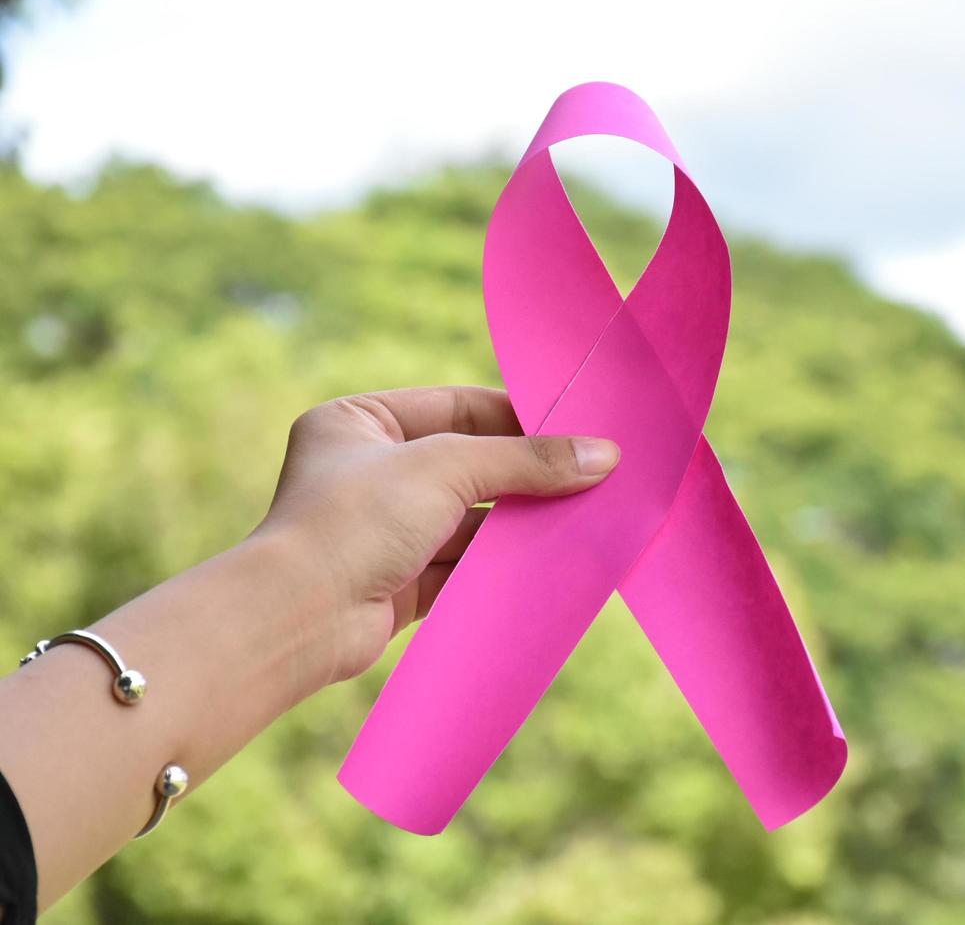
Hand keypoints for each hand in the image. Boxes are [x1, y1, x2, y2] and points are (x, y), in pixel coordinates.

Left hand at [253, 386, 619, 687]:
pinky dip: (502, 561)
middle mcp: (369, 470)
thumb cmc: (355, 521)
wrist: (298, 619)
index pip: (458, 406)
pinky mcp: (399, 580)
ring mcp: (384, 528)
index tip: (580, 428)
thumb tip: (605, 455)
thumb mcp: (447, 468)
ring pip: (471, 516)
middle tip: (593, 473)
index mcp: (359, 420)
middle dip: (527, 473)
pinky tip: (550, 557)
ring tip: (583, 516)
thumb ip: (527, 460)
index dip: (520, 416)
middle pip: (470, 462)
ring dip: (520, 520)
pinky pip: (464, 562)